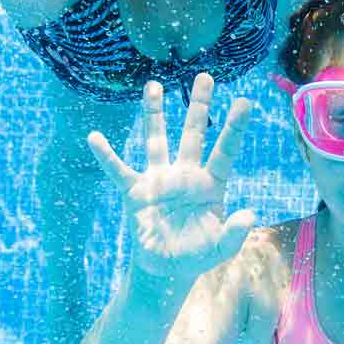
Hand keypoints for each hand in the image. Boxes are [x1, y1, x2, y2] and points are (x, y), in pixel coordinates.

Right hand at [88, 76, 254, 281]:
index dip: (234, 128)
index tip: (245, 101)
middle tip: (205, 76)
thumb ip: (235, 233)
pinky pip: (118, 170)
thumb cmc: (196, 254)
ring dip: (155, 113)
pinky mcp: (135, 191)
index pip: (224, 151)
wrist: (166, 268)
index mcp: (210, 185)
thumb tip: (249, 214)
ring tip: (154, 85)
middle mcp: (185, 174)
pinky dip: (106, 155)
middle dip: (199, 106)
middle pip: (193, 134)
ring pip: (157, 140)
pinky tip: (94, 137)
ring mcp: (159, 179)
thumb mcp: (221, 248)